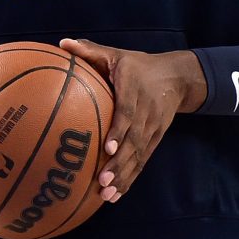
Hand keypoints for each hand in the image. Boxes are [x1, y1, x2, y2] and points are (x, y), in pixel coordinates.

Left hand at [58, 38, 205, 203]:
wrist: (177, 78)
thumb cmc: (138, 66)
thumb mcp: (117, 54)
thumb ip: (90, 50)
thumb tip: (62, 42)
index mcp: (134, 92)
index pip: (128, 113)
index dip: (120, 132)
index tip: (107, 147)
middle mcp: (146, 114)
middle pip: (134, 142)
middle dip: (119, 164)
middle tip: (102, 182)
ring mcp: (152, 130)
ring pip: (139, 156)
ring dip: (124, 177)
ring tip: (107, 195)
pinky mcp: (155, 140)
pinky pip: (142, 162)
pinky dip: (131, 179)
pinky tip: (117, 195)